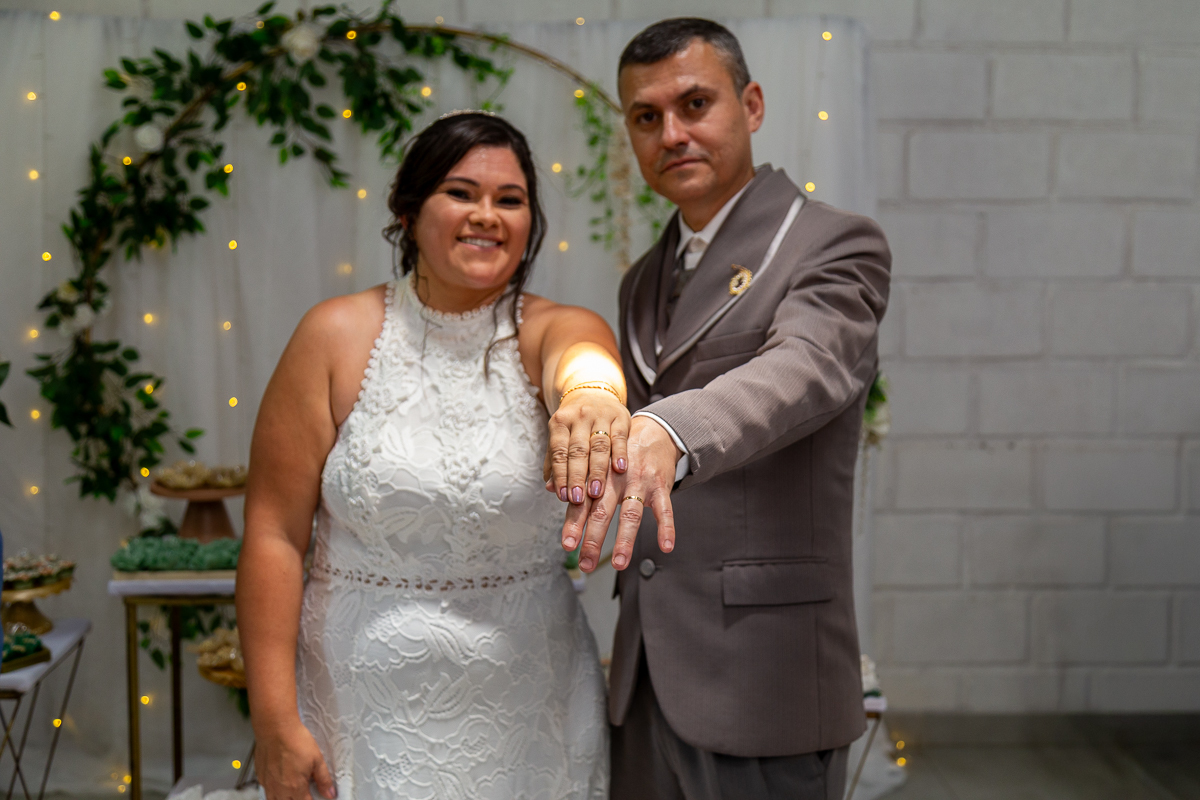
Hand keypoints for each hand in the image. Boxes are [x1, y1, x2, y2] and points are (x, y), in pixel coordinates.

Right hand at [255, 719, 335, 799]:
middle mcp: (279, 789)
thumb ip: (324, 779)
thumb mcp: (317, 759)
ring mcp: (268, 783)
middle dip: (298, 799)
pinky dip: (274, 789)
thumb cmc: (295, 740)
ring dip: (284, 797)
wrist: (276, 728)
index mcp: (295, 788)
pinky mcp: (260, 775)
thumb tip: (330, 793)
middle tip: (304, 791)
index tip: (315, 795)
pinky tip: (279, 779)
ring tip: (292, 788)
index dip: (313, 799)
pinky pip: (266, 789)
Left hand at [543, 388, 628, 509]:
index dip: (560, 476)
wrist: (594, 394)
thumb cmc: (575, 424)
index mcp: (560, 422)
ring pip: (598, 445)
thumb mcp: (561, 437)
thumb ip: (554, 462)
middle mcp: (579, 417)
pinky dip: (620, 453)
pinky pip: (619, 436)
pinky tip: (619, 469)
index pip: (559, 452)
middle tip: (578, 499)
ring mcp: (600, 415)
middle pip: (578, 450)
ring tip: (596, 491)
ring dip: (597, 470)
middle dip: (577, 477)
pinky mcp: (620, 416)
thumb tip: (550, 487)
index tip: (563, 496)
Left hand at [568, 415, 679, 571]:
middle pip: (602, 511)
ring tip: (618, 563)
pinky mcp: (661, 486)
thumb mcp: (598, 460)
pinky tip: (665, 546)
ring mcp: (640, 482)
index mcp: (598, 475)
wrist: (654, 432)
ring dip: (625, 540)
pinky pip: (665, 508)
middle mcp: (616, 479)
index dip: (573, 524)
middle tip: (585, 562)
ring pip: (631, 513)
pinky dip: (666, 527)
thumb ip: (576, 478)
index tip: (567, 545)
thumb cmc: (621, 453)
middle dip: (593, 539)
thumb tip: (548, 489)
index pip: (582, 503)